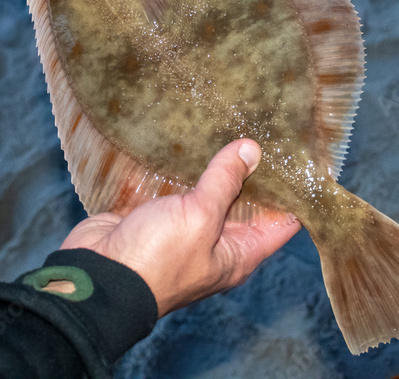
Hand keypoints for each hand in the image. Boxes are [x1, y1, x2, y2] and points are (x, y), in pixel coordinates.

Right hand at [59, 140, 300, 316]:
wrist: (96, 276)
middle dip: (252, 169)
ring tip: (228, 122)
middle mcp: (214, 242)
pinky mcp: (154, 215)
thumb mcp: (200, 218)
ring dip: (212, 163)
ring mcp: (183, 228)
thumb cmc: (154, 260)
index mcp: (237, 253)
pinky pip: (172, 186)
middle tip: (263, 128)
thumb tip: (252, 150)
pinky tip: (186, 135)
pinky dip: (177, 165)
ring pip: (206, 190)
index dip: (294, 192)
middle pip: (244, 202)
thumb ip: (225, 182)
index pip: (280, 222)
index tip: (301, 157)